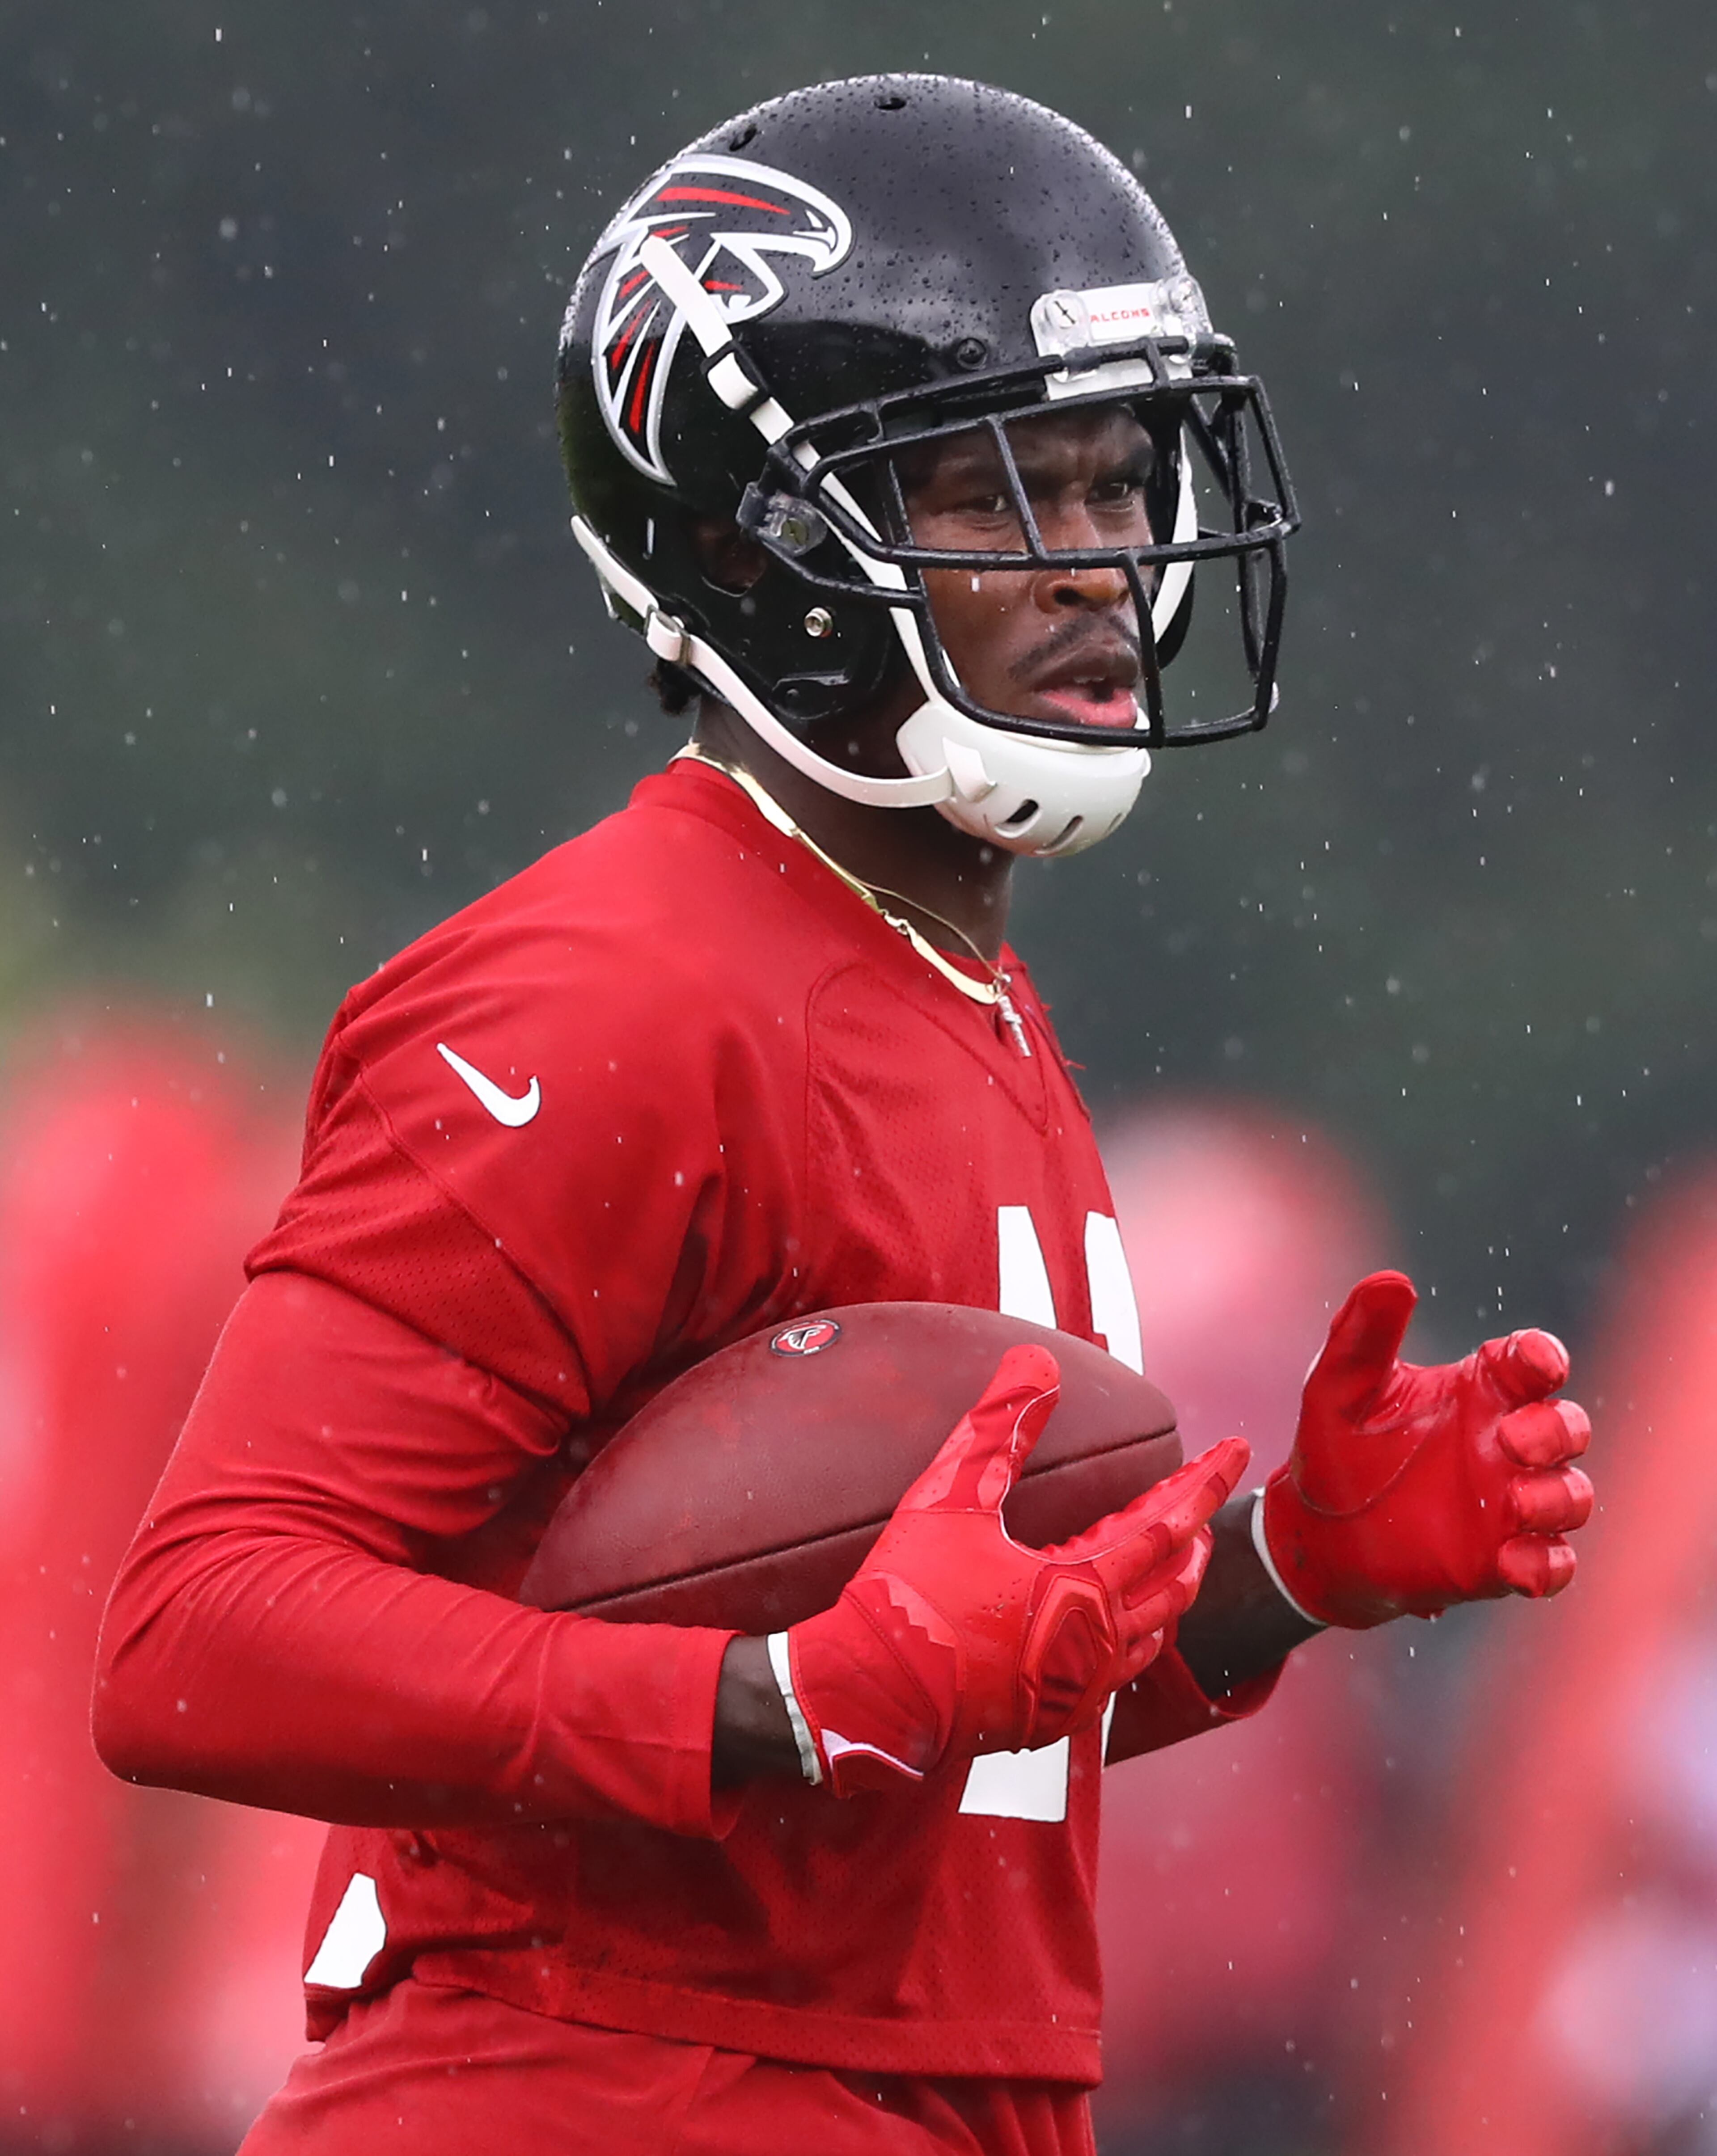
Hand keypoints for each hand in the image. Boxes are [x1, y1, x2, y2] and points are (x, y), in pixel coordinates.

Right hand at [780, 1345, 1249, 1794]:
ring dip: (1172, 1590)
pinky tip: (1117, 1630)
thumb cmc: (907, 1595)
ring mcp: (1074, 1690)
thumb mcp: (950, 1496)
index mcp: (1080, 1590)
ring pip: (1152, 1636)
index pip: (1166, 1522)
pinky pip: (1116, 1676)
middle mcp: (1093, 1646)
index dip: (1204, 1480)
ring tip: (1177, 1560)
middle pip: (1174, 1583)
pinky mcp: (1048, 1720)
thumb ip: (1000, 1424)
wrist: (867, 1696)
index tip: (1234, 1448)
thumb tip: (1036, 1361)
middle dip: (1196, 1535)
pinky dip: (1133, 1639)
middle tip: (1205, 1500)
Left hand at [1260, 1271, 1593, 1628]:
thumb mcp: (1339, 1385)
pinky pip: (1551, 1564)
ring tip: (1517, 1502)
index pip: (1531, 1363)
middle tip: (1513, 1439)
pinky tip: (1515, 1564)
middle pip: (1567, 1426)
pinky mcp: (1498, 1562)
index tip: (1536, 1363)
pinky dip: (1545, 1565)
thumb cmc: (1334, 1447)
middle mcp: (1503, 1444)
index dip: (1544, 1357)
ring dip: (1557, 1497)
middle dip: (1556, 1431)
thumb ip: (1362, 1333)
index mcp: (1476, 1391)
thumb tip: (1391, 1279)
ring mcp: (1508, 1504)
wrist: (1315, 1533)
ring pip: (1571, 1495)